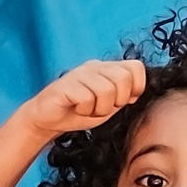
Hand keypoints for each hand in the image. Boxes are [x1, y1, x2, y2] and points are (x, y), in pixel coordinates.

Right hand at [17, 58, 146, 137]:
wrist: (49, 120)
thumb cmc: (79, 112)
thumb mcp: (108, 106)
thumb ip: (123, 97)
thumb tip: (136, 93)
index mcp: (107, 69)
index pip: (136, 67)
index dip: (137, 87)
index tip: (123, 102)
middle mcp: (95, 66)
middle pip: (124, 78)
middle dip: (117, 101)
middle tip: (102, 108)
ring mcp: (80, 73)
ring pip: (107, 90)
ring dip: (99, 109)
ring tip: (87, 110)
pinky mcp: (67, 84)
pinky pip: (87, 98)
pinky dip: (84, 110)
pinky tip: (75, 108)